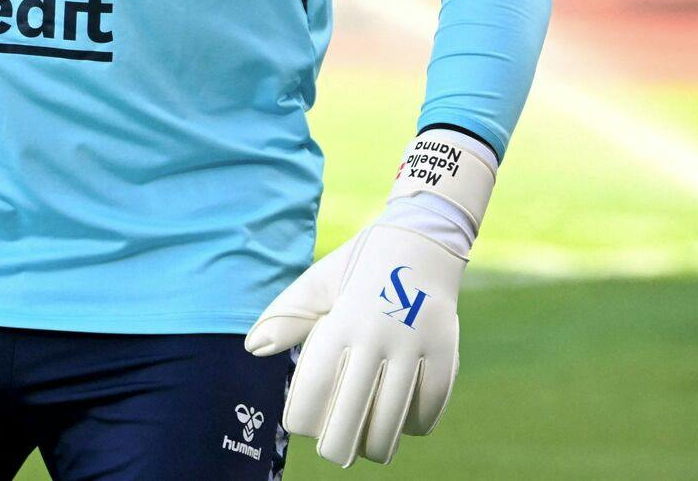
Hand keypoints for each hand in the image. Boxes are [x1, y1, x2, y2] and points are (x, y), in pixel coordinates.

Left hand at [246, 129, 495, 466]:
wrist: (421, 243)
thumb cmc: (356, 268)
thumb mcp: (317, 284)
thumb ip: (286, 318)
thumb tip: (252, 348)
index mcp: (341, 320)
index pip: (316, 385)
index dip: (304, 416)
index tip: (298, 427)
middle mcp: (377, 335)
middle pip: (353, 412)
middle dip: (338, 444)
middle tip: (331, 453)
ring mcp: (414, 346)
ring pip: (394, 417)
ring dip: (378, 443)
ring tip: (367, 449)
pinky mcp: (446, 352)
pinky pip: (430, 404)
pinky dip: (416, 424)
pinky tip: (402, 426)